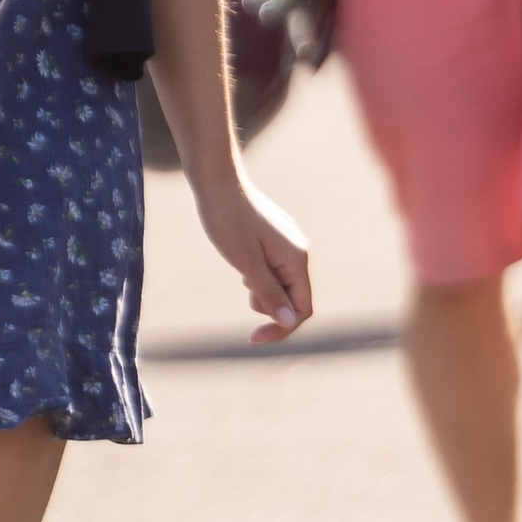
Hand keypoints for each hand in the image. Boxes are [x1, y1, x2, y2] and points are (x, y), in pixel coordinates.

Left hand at [191, 167, 313, 345]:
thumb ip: (269, 293)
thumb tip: (288, 321)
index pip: (302, 308)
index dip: (282, 328)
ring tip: (242, 270)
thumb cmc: (228, 222)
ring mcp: (288, 244)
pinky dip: (259, 275)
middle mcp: (299, 252)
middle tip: (244, 290)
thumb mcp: (246, 263)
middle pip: (293, 298)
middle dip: (270, 306)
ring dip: (263, 290)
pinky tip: (242, 261)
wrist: (218, 184)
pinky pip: (275, 269)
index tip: (254, 338)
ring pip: (282, 284)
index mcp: (297, 259)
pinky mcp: (276, 240)